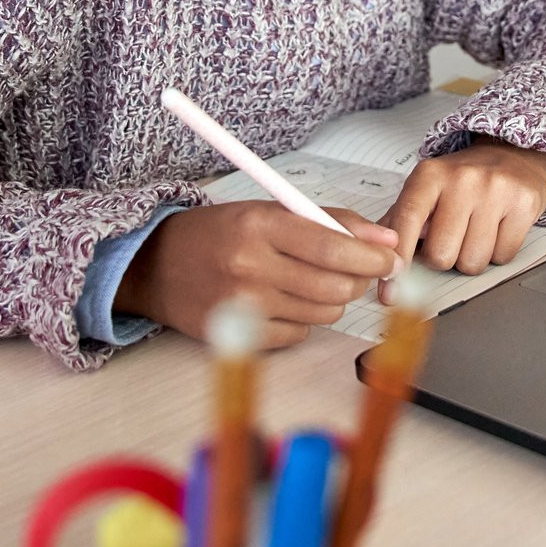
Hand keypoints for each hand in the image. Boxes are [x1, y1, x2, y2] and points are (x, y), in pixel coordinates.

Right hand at [114, 202, 400, 348]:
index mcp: (259, 224)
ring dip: (331, 299)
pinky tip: (283, 302)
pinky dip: (302, 320)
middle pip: (334, 285)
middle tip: (358, 271)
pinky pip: (298, 334)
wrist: (154, 265)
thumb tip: (385, 239)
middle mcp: (249, 265)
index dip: (372, 256)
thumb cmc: (217, 234)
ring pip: (323, 312)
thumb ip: (329, 220)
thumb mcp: (268, 211)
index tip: (390, 258)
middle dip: (357, 280)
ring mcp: (242, 305)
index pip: (333, 245)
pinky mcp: (238, 335)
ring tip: (311, 282)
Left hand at [377, 140, 545, 301]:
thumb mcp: (425, 188)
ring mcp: (496, 191)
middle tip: (450, 238)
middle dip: (443, 258)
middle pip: (441, 255)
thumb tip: (379, 257)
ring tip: (474, 231)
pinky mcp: (524, 204)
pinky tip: (496, 229)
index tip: (390, 290)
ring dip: (471, 258)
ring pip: (472, 262)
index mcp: (429, 175)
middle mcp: (462, 179)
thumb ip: (399, 220)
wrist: (511, 153)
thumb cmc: (462, 179)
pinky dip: (497, 253)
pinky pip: (503, 257)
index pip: (406, 221)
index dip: (398, 258)